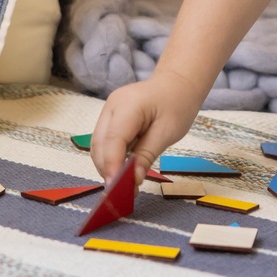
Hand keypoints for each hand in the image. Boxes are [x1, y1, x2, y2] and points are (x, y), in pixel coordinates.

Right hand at [90, 71, 202, 188]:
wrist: (177, 83)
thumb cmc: (177, 104)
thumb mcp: (168, 132)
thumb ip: (147, 155)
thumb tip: (133, 180)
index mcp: (127, 105)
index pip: (113, 140)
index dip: (112, 166)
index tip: (116, 189)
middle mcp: (111, 106)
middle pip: (100, 144)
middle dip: (108, 169)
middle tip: (123, 193)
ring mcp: (108, 111)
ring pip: (98, 145)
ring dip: (107, 166)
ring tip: (125, 185)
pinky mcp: (110, 117)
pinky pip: (104, 141)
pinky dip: (111, 157)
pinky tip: (123, 170)